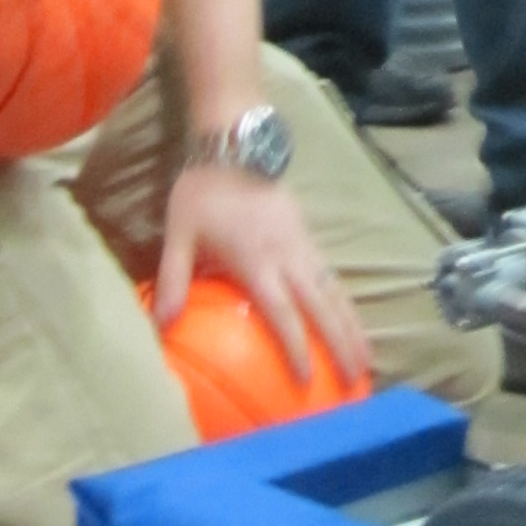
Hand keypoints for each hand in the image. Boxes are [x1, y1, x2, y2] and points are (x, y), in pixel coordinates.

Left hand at [155, 160, 370, 386]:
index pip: (283, 312)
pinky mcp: (310, 236)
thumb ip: (173, 280)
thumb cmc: (202, 192)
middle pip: (324, 306)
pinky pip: (334, 276)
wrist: (235, 144)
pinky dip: (346, 303)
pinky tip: (350, 322)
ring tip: (366, 359)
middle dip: (343, 344)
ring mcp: (304, 244)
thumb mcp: (179, 234)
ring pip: (336, 291)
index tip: (307, 381)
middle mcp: (288, 255)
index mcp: (256, 260)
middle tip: (357, 381)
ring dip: (354, 325)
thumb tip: (159, 326)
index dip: (296, 347)